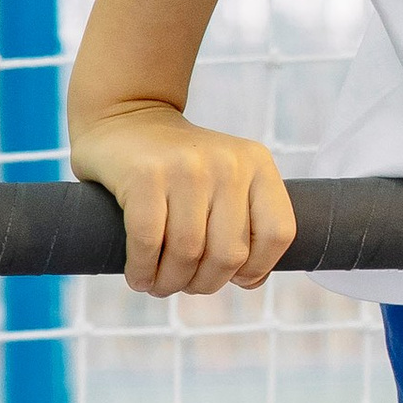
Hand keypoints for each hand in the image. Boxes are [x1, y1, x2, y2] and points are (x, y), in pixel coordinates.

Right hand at [68, 95, 296, 295]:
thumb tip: (251, 281)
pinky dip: (143, 271)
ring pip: (188, 254)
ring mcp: (186, 168)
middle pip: (230, 254)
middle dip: (205, 283)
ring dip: (170, 282)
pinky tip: (139, 277)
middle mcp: (227, 163)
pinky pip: (148, 242)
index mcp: (257, 164)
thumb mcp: (226, 180)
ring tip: (159, 285)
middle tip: (186, 284)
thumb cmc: (179, 168)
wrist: (125, 118)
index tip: (232, 277)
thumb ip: (246, 223)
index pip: (277, 234)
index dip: (258, 268)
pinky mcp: (144, 175)